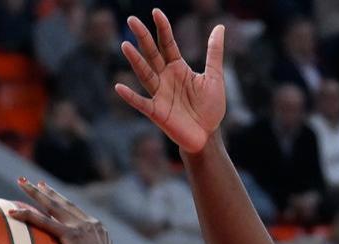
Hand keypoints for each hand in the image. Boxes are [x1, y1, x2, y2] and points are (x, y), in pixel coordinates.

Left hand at [11, 178, 117, 243]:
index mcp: (97, 230)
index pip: (74, 210)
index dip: (59, 199)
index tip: (46, 189)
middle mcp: (92, 224)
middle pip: (63, 203)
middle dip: (46, 190)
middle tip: (30, 181)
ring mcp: (83, 228)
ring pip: (54, 206)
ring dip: (36, 193)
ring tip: (21, 183)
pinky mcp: (73, 236)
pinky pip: (45, 222)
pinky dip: (28, 216)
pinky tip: (13, 212)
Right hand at [114, 10, 225, 154]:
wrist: (207, 136)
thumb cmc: (210, 107)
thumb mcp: (215, 77)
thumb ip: (214, 52)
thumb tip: (219, 27)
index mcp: (178, 68)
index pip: (167, 44)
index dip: (162, 28)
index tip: (156, 12)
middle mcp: (165, 78)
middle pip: (152, 54)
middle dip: (143, 37)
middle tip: (132, 20)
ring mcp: (159, 94)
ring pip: (145, 74)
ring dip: (135, 61)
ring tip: (125, 45)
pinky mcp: (157, 112)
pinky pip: (141, 103)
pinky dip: (130, 96)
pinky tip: (119, 87)